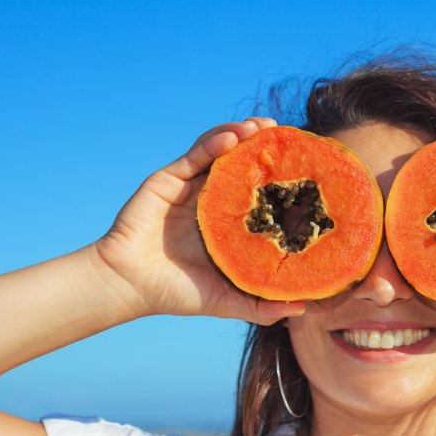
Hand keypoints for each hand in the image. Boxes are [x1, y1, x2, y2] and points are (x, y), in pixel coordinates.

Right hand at [92, 118, 305, 323]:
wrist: (129, 284)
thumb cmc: (177, 293)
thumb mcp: (228, 301)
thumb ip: (262, 306)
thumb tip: (302, 307)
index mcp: (228, 224)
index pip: (260, 194)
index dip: (280, 180)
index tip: (305, 168)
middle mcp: (213, 201)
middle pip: (243, 166)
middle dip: (265, 148)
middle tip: (287, 136)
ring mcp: (192, 187)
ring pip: (221, 152)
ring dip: (243, 135)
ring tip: (264, 127)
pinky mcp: (170, 179)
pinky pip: (195, 155)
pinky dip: (214, 142)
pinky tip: (232, 137)